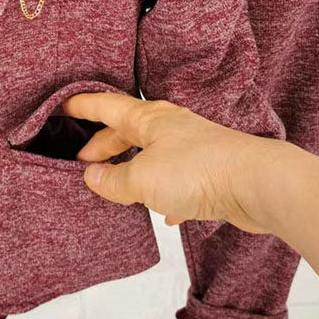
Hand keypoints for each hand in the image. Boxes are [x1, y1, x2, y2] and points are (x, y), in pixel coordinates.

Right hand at [61, 91, 279, 233]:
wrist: (259, 183)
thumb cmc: (198, 170)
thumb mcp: (143, 179)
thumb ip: (113, 180)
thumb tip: (91, 177)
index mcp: (148, 118)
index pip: (105, 105)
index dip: (80, 106)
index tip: (59, 107)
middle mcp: (168, 127)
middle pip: (126, 130)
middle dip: (102, 146)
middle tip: (80, 163)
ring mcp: (189, 148)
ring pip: (150, 155)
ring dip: (130, 168)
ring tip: (114, 187)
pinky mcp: (208, 171)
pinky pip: (177, 179)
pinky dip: (163, 192)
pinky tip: (164, 212)